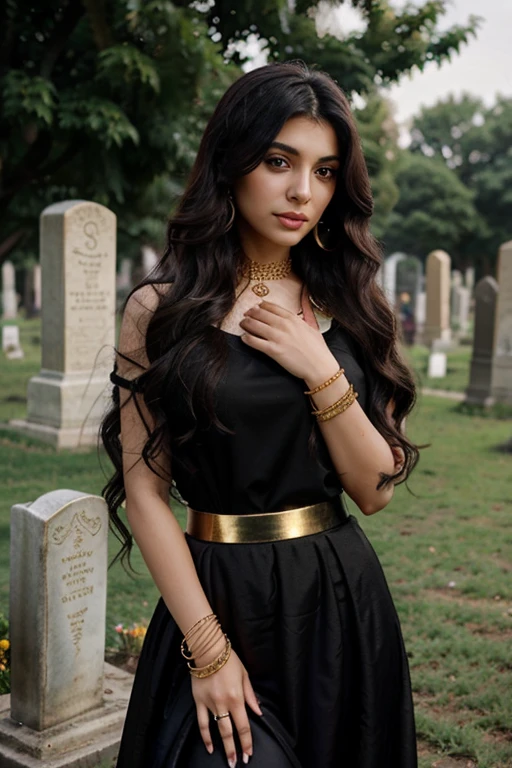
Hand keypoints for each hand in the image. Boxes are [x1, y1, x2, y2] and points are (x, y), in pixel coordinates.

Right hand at [191, 643, 262, 765]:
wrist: (209, 650)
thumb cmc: (230, 660)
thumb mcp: (245, 675)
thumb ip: (250, 695)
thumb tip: (258, 712)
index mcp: (237, 698)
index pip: (244, 726)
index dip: (247, 742)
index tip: (248, 754)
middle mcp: (223, 704)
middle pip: (230, 732)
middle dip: (235, 749)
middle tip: (237, 763)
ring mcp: (210, 704)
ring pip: (217, 730)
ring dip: (223, 747)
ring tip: (227, 760)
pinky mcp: (199, 702)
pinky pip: (202, 722)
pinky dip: (205, 736)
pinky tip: (209, 747)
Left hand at [239, 300, 337, 380]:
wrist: (320, 366)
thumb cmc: (318, 348)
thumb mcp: (314, 325)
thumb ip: (307, 310)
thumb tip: (305, 295)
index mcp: (293, 318)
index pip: (272, 307)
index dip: (261, 306)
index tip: (256, 306)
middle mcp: (284, 325)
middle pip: (260, 314)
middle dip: (251, 313)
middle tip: (245, 315)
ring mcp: (278, 337)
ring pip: (255, 325)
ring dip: (246, 323)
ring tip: (242, 324)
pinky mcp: (274, 350)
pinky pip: (255, 342)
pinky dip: (247, 338)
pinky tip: (243, 337)